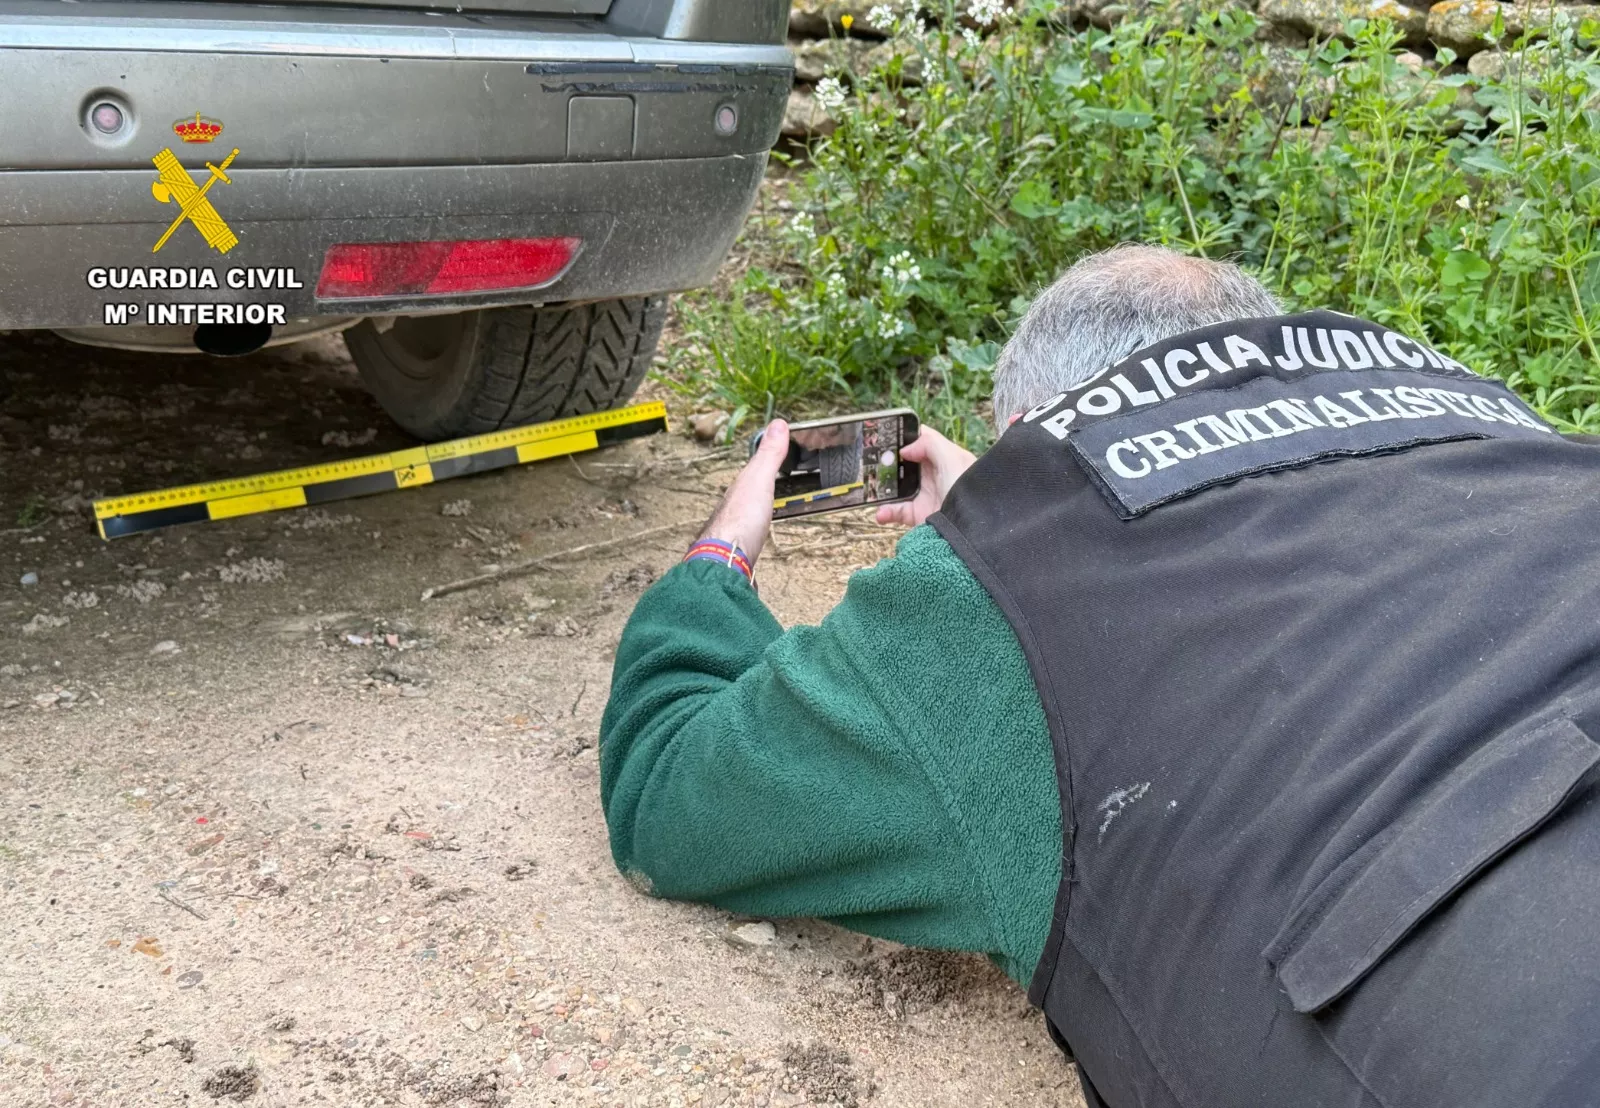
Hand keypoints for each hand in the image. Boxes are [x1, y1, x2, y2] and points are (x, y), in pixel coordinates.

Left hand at [697, 419, 789, 566]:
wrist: (726, 561)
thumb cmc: (740, 521)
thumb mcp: (759, 480)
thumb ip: (769, 455)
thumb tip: (777, 424)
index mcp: (740, 487)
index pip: (754, 468)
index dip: (765, 460)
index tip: (775, 451)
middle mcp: (736, 505)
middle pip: (749, 490)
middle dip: (760, 484)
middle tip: (773, 476)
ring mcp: (737, 527)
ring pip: (748, 510)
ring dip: (757, 505)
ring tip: (766, 503)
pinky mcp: (742, 547)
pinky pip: (751, 531)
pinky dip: (757, 527)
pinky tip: (758, 533)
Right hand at [874, 425, 975, 527]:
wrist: (969, 529)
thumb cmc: (967, 490)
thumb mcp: (953, 460)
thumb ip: (930, 444)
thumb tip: (906, 449)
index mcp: (946, 458)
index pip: (923, 441)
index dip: (906, 435)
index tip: (886, 433)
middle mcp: (934, 475)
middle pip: (906, 463)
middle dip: (888, 461)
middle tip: (871, 459)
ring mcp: (925, 495)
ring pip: (897, 487)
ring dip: (882, 488)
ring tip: (871, 486)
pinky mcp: (918, 515)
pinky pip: (896, 511)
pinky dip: (885, 512)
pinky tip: (881, 512)